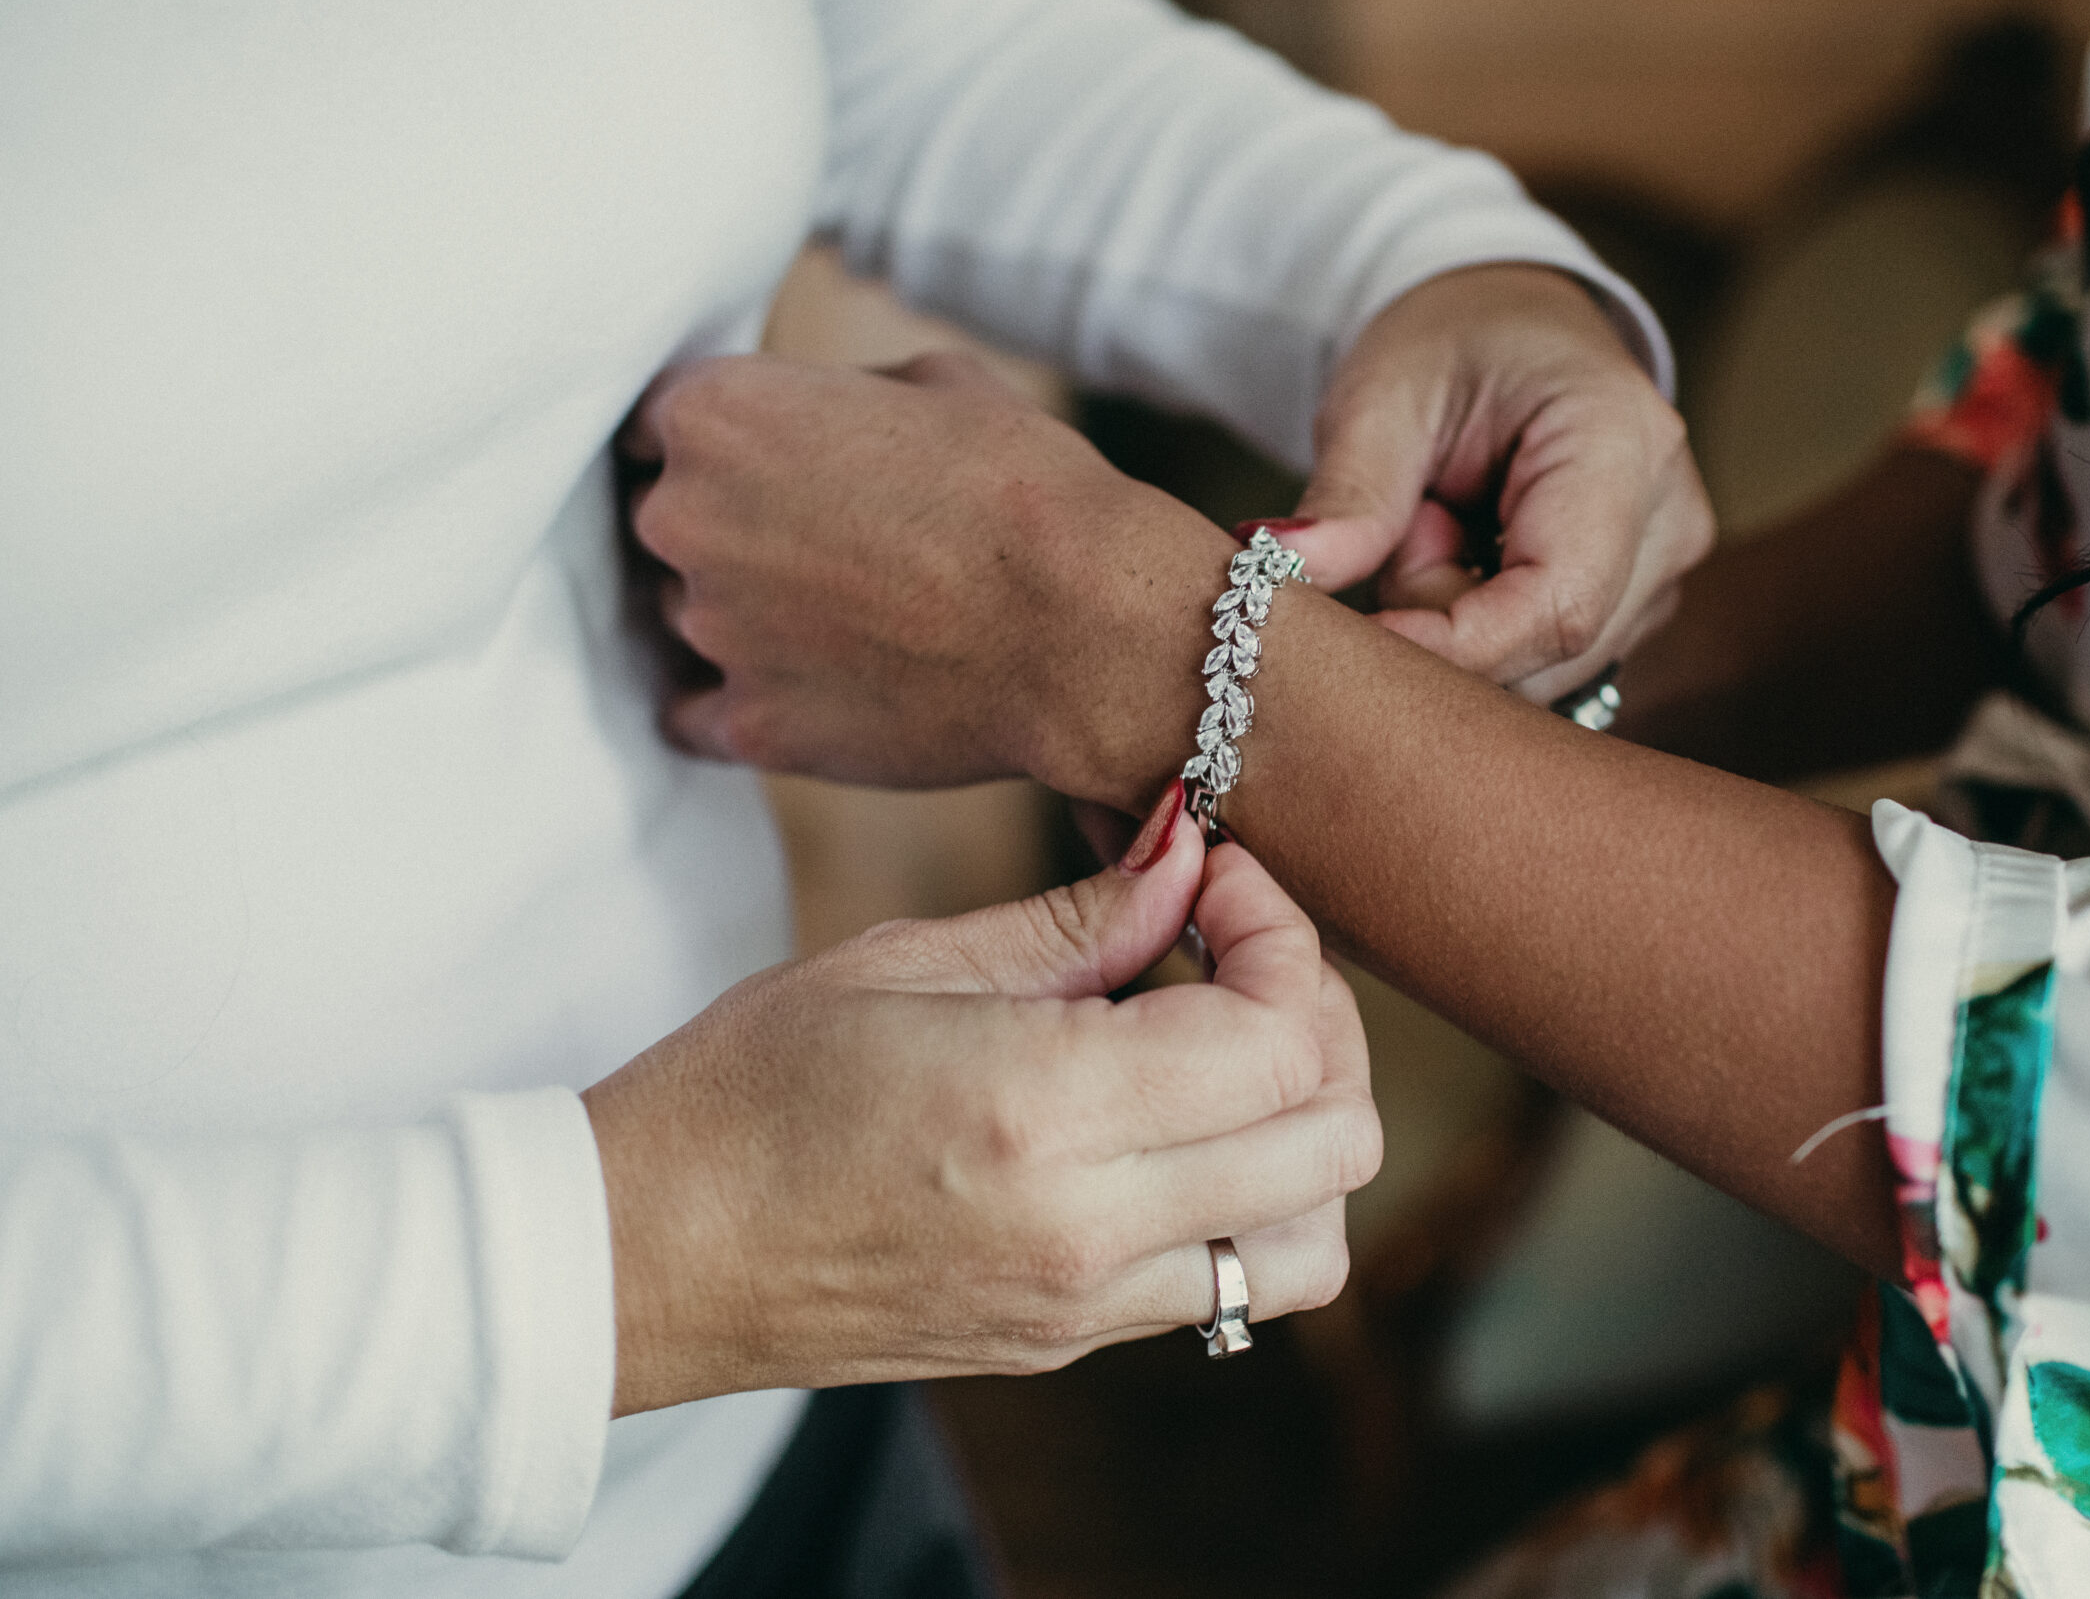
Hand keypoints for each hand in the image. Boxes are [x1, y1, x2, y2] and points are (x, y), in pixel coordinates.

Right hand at [586, 785, 1377, 1415]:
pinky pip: (1232, 1288)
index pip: (1280, 1041)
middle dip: (1322, 1023)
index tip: (1222, 882)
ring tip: (1226, 1053)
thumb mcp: (906, 961)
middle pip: (1335, 1141)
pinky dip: (1252, 1203)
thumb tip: (1194, 859)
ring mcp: (1086, 1305)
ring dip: (1306, 1135)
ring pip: (1312, 1242)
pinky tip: (1172, 1127)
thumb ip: (1080, 920)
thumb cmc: (744, 1088)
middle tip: (1238, 956)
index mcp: (1043, 1112)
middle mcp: (1088, 1228)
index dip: (1286, 940)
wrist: (643, 1253)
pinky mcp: (1068, 1343)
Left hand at [621, 350, 1233, 800]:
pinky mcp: (748, 725)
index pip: (654, 424)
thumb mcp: (935, 382)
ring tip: (845, 620)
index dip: (714, 444)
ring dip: (741, 616)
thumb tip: (820, 418)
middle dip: (726, 529)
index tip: (766, 466)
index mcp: (715, 412)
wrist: (1086, 624)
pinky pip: (694, 713)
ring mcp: (710, 629)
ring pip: (686, 617)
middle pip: (663, 523)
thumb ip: (837, 395)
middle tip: (820, 546)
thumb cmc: (1025, 486)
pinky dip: (737, 701)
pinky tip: (804, 687)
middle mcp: (683, 516)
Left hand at [1282, 263, 1712, 702]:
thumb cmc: (1449, 344)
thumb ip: (1348, 493)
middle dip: (1442, 624)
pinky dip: (1478, 632)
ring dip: (1457, 626)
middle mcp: (1670, 520)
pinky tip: (1468, 558)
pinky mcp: (1636, 607)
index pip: (1555, 603)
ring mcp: (1663, 573)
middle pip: (1545, 653)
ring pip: (1539, 674)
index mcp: (1624, 444)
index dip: (1452, 647)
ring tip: (1437, 527)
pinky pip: (1540, 666)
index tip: (1355, 643)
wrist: (1504, 327)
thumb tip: (1283, 572)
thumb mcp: (1382, 394)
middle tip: (1400, 528)